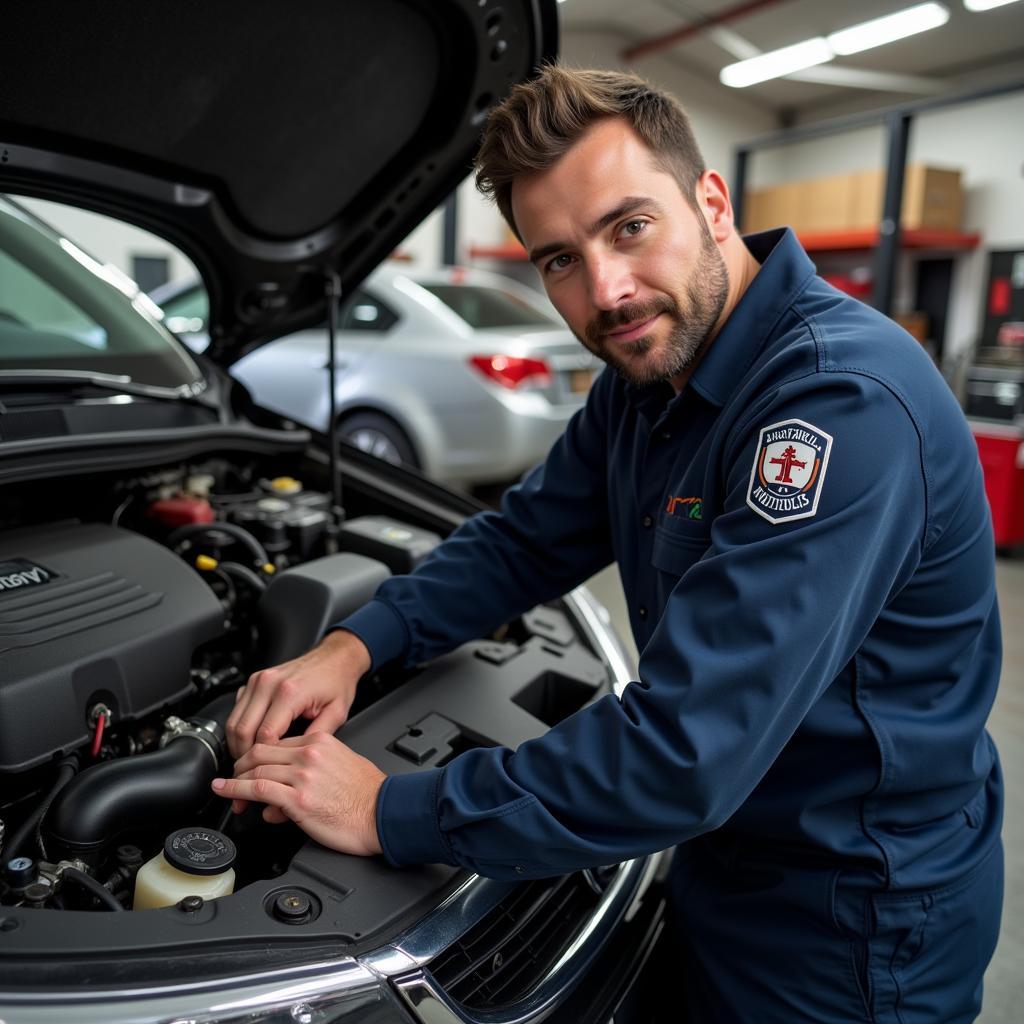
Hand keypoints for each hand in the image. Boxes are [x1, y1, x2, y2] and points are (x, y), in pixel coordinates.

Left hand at [212, 733, 384, 855]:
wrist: (383, 813)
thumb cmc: (370, 795)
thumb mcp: (343, 765)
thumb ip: (315, 769)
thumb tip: (294, 783)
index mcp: (321, 742)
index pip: (278, 743)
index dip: (258, 755)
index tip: (250, 764)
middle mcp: (310, 754)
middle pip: (261, 752)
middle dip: (242, 763)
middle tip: (233, 775)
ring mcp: (303, 776)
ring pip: (256, 770)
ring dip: (235, 779)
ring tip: (224, 787)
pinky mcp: (298, 799)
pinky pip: (258, 790)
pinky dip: (236, 790)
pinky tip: (227, 792)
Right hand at [227, 629, 371, 760]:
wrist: (334, 657)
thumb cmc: (336, 682)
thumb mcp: (336, 713)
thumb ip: (315, 737)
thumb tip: (297, 759)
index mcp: (290, 693)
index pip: (264, 736)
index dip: (264, 759)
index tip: (268, 770)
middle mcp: (269, 684)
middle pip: (241, 730)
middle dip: (244, 755)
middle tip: (252, 771)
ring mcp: (258, 680)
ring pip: (233, 721)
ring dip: (237, 743)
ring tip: (249, 758)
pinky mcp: (253, 681)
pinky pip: (236, 710)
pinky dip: (238, 727)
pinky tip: (250, 739)